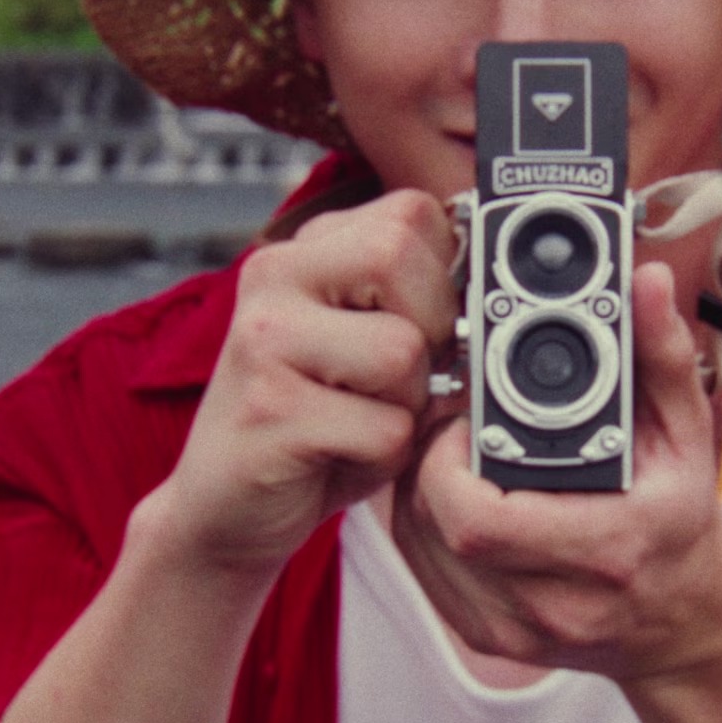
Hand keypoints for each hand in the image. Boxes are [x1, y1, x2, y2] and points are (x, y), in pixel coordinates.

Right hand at [149, 191, 459, 580]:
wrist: (223, 510)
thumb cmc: (312, 427)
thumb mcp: (364, 346)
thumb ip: (416, 302)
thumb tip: (498, 289)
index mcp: (303, 251)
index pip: (413, 212)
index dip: (444, 275)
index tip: (419, 326)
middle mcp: (274, 276)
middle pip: (401, 256)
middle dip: (429, 330)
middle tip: (391, 381)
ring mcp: (264, 340)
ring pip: (402, 350)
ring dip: (406, 406)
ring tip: (358, 422)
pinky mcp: (271, 410)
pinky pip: (386, 428)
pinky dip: (384, 457)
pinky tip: (336, 457)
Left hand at [393, 253, 721, 682]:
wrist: (686, 622)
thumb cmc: (681, 523)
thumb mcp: (688, 436)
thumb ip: (663, 356)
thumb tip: (647, 284)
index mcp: (607, 551)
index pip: (478, 520)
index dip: (448, 462)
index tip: (464, 420)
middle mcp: (557, 604)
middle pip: (437, 528)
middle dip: (428, 465)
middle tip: (452, 428)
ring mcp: (516, 630)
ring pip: (417, 548)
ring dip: (418, 491)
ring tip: (449, 453)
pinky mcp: (488, 639)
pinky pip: (422, 572)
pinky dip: (421, 525)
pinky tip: (448, 494)